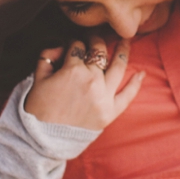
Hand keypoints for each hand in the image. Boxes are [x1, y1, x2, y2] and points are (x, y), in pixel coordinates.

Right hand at [23, 36, 144, 129]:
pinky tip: (142, 73)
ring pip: (118, 66)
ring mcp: (104, 96)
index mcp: (73, 70)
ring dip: (123, 51)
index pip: (78, 47)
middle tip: (95, 40)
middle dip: (96, 42)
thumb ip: (47, 56)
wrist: (43, 139)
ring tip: (126, 41)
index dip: (74, 44)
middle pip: (99, 52)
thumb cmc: (38, 109)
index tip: (73, 46)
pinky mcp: (110, 112)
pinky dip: (136, 84)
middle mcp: (92, 80)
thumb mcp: (37, 78)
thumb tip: (60, 46)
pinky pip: (128, 96)